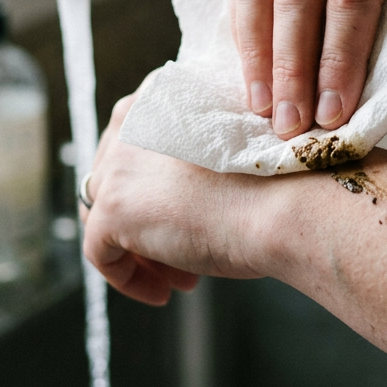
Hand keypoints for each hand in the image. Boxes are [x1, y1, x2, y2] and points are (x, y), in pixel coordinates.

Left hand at [79, 95, 264, 304]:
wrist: (287, 202)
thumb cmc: (278, 180)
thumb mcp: (230, 147)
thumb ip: (192, 155)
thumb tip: (176, 196)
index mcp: (161, 94)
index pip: (135, 145)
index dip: (156, 186)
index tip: (189, 214)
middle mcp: (131, 118)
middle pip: (115, 180)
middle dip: (146, 222)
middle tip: (184, 255)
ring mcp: (117, 162)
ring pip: (104, 215)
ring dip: (139, 250)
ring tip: (181, 274)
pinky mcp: (111, 207)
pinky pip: (99, 253)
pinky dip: (127, 277)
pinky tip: (164, 292)